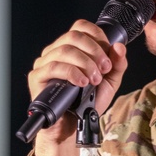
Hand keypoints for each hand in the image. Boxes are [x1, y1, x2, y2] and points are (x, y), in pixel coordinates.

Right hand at [27, 19, 128, 155]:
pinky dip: (72, 72)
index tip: (109, 53)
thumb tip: (119, 47)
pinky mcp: (37, 77)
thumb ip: (117, 64)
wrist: (73, 129)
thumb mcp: (109, 82)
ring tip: (94, 79)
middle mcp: (55, 52)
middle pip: (74, 36)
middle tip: (104, 69)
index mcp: (71, 48)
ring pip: (65, 50)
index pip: (81, 27)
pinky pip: (53, 66)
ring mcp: (44, 63)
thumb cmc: (86, 104)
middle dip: (95, 51)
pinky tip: (82, 82)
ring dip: (85, 63)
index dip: (97, 35)